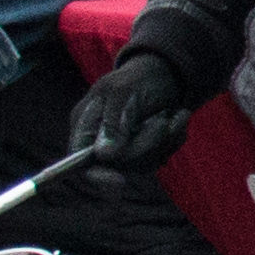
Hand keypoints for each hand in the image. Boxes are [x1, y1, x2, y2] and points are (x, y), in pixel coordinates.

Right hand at [68, 54, 195, 169]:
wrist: (164, 73)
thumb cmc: (138, 77)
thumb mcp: (124, 91)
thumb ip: (114, 122)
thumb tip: (104, 155)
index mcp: (84, 124)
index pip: (78, 162)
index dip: (96, 175)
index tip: (120, 181)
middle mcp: (100, 141)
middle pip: (119, 165)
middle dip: (147, 144)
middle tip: (162, 121)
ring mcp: (122, 150)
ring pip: (144, 164)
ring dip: (165, 140)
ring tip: (171, 115)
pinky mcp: (144, 152)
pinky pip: (160, 158)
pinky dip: (173, 140)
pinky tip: (176, 119)